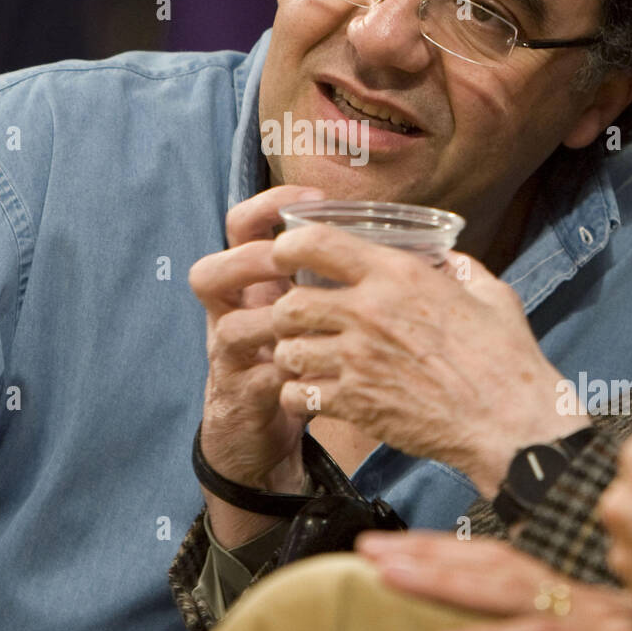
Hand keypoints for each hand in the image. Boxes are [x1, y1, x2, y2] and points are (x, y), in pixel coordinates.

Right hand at [187, 185, 323, 545]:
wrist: (259, 434)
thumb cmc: (296, 357)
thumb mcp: (308, 309)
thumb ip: (340, 275)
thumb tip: (421, 245)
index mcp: (252, 283)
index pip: (240, 228)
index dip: (266, 206)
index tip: (312, 196)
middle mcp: (232, 314)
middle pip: (210, 273)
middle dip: (248, 260)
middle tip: (287, 261)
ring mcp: (230, 358)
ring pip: (227, 327)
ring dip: (268, 320)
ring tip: (304, 318)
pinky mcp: (243, 397)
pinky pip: (259, 379)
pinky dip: (290, 373)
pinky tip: (322, 368)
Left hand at [268, 224, 573, 495]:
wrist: (510, 423)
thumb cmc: (506, 358)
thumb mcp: (491, 294)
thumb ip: (461, 269)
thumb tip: (447, 259)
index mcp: (398, 275)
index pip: (317, 243)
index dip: (290, 246)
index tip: (287, 254)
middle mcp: (368, 312)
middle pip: (290, 303)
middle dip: (287, 310)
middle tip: (300, 319)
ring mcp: (357, 361)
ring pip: (288, 350)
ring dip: (292, 353)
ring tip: (309, 357)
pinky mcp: (355, 404)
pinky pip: (299, 394)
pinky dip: (300, 394)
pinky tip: (318, 393)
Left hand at [356, 531, 631, 630]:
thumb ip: (600, 609)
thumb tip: (546, 592)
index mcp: (588, 587)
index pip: (507, 560)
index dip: (449, 549)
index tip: (395, 539)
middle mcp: (587, 595)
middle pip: (491, 567)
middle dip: (423, 557)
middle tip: (365, 545)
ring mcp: (598, 622)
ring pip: (505, 592)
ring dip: (437, 580)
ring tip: (381, 570)